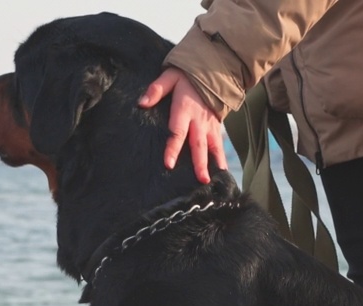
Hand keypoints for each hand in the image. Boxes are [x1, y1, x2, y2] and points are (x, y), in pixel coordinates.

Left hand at [138, 67, 226, 184]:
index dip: (173, 148)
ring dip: (213, 163)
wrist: (214, 68)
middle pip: (198, 144)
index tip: (169, 164)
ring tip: (212, 180)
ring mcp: (210, 123)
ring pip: (212, 146)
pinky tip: (221, 171)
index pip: (178, 132)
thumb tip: (142, 103)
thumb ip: (156, 90)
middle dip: (199, 163)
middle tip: (200, 180)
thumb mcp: (170, 76)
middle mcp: (199, 120)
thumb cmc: (188, 74)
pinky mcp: (217, 125)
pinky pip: (219, 143)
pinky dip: (220, 157)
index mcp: (185, 109)